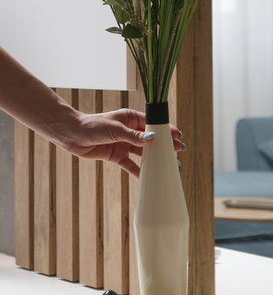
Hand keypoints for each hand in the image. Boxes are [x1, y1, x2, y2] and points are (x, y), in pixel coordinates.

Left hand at [60, 108, 183, 176]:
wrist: (72, 135)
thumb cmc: (92, 125)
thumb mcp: (115, 129)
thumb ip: (134, 136)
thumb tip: (152, 138)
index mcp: (130, 118)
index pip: (152, 123)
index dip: (165, 129)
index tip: (177, 135)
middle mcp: (129, 131)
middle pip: (151, 138)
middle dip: (164, 144)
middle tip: (179, 149)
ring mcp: (123, 143)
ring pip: (143, 152)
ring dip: (154, 157)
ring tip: (168, 163)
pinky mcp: (116, 155)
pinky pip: (130, 164)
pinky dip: (139, 170)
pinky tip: (148, 176)